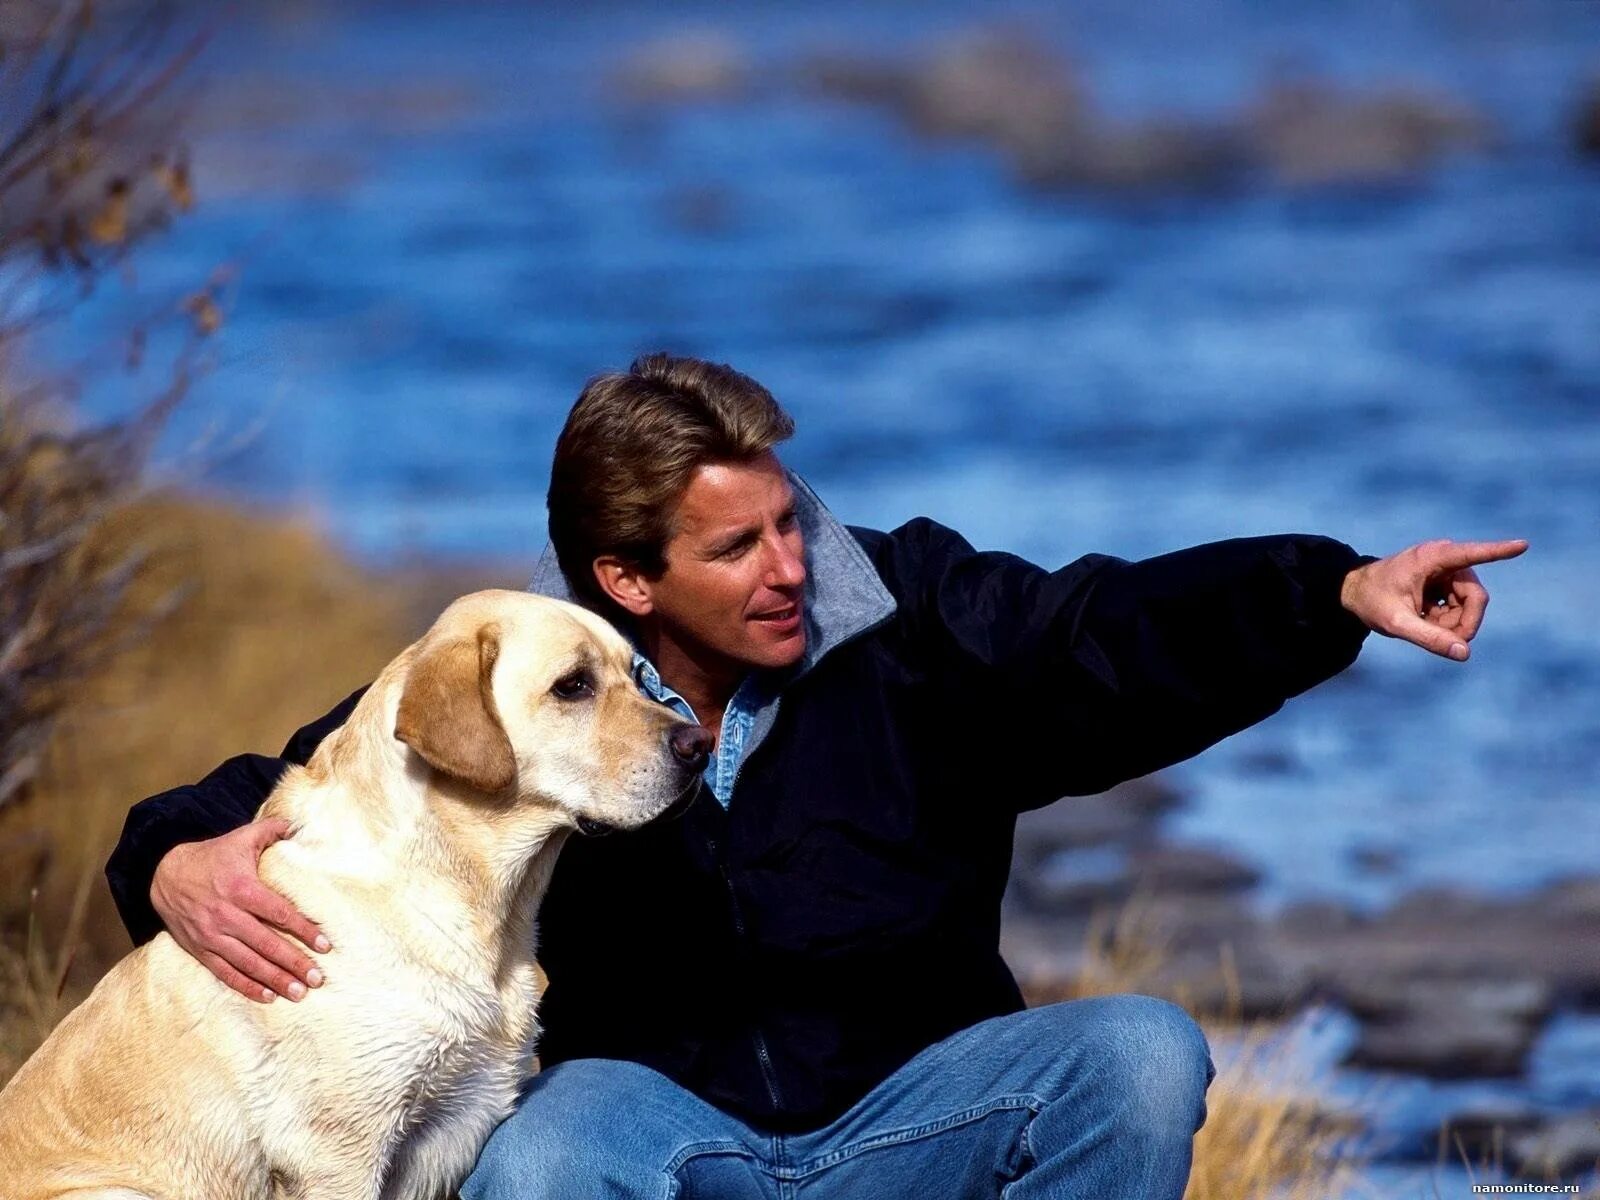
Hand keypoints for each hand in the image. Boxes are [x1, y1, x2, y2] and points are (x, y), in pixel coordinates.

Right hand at [150, 817, 330, 1002]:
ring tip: (299, 993)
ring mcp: (212, 936)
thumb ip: (272, 829)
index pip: (279, 914)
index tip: (325, 945)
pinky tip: (268, 996)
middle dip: (294, 962)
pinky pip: (226, 973)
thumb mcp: (241, 837)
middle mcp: (226, 916)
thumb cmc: (213, 856)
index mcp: (241, 889)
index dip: (304, 930)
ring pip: (248, 963)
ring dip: (275, 980)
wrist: (165, 875)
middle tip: (317, 978)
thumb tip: (299, 823)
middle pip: (266, 944)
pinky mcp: (201, 949)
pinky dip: (247, 986)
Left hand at [1339, 538, 1527, 660]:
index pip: (1472, 554)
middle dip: (1462, 623)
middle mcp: (1444, 559)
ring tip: (1421, 624)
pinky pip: (1461, 606)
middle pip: (1476, 598)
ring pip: (1470, 605)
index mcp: (1432, 558)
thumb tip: (1464, 653)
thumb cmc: (1372, 602)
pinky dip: (1446, 619)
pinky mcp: (1447, 580)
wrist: (1353, 592)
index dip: (1499, 551)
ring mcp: (1448, 570)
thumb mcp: (1396, 624)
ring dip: (1451, 623)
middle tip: (1440, 640)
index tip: (1523, 544)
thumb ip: (1429, 638)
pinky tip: (1423, 618)